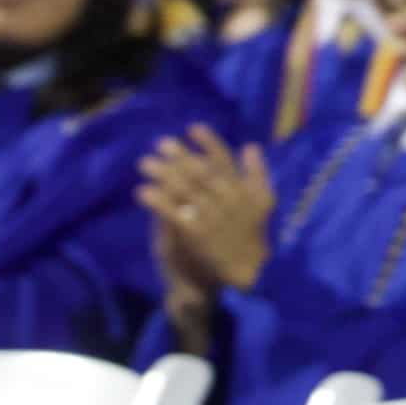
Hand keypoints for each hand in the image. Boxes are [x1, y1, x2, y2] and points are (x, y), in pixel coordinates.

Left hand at [136, 124, 275, 291]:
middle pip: (200, 172)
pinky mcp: (195, 237)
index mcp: (244, 191)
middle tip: (160, 144)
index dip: (209, 143)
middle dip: (179, 156)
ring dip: (163, 174)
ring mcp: (212, 218)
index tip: (192, 129)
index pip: (226, 161)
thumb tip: (251, 146)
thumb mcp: (262, 204)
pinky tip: (143, 192)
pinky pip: (174, 215)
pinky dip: (158, 201)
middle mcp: (228, 201)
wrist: (246, 276)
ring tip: (145, 163)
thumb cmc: (250, 238)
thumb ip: (256, 174)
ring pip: (185, 190)